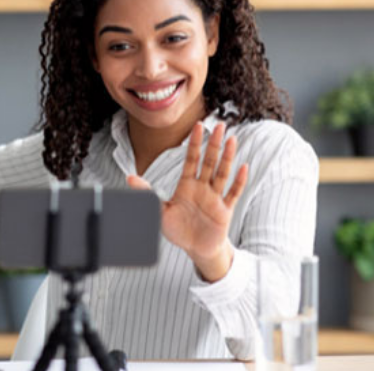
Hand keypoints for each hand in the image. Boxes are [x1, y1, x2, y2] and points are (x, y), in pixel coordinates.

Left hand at [126, 121, 247, 281]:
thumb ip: (147, 193)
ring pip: (222, 173)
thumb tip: (129, 177)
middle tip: (221, 124)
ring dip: (227, 157)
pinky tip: (243, 167)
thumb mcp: (160, 211)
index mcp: (187, 185)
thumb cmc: (178, 229)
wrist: (195, 249)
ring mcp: (215, 198)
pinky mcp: (224, 210)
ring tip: (232, 140)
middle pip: (209, 161)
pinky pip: (233, 193)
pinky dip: (238, 181)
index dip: (194, 143)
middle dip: (214, 144)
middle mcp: (202, 188)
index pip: (191, 159)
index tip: (198, 125)